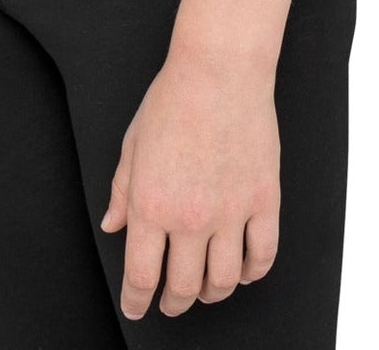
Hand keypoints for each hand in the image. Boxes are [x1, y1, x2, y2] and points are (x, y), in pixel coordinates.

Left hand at [98, 50, 279, 318]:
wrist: (219, 69)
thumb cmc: (172, 100)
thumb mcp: (133, 144)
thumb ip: (121, 191)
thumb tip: (113, 225)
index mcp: (151, 205)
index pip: (141, 276)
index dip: (136, 301)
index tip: (136, 308)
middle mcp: (190, 217)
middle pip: (183, 288)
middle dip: (173, 303)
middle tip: (170, 302)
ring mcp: (231, 212)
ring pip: (223, 282)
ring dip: (212, 294)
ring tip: (205, 289)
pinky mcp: (265, 201)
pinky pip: (262, 256)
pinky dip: (251, 273)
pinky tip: (242, 270)